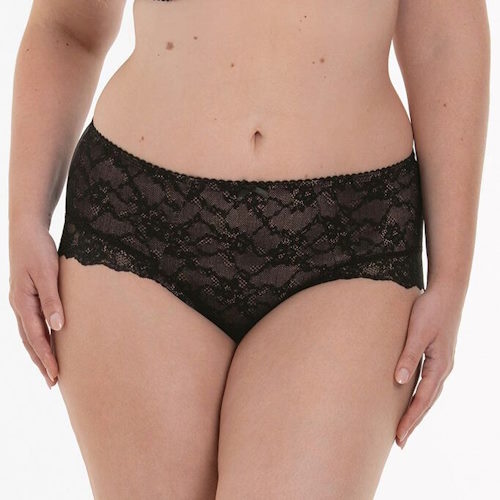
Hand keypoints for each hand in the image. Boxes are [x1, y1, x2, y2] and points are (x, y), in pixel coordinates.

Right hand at [8, 221, 64, 388]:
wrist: (27, 230)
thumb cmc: (39, 250)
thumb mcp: (48, 273)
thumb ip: (52, 300)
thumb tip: (58, 327)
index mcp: (23, 303)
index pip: (36, 338)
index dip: (46, 358)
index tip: (56, 376)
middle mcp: (19, 306)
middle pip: (29, 341)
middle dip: (41, 362)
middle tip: (53, 383)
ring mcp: (21, 301)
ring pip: (28, 334)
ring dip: (38, 353)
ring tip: (49, 370)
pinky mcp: (27, 296)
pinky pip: (31, 323)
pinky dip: (37, 338)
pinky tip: (46, 342)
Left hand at [393, 281, 464, 447]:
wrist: (446, 291)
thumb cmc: (430, 310)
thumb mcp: (417, 332)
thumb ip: (408, 356)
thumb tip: (399, 382)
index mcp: (439, 366)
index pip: (422, 400)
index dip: (410, 419)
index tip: (399, 437)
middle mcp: (442, 368)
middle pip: (427, 402)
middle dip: (413, 421)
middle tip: (399, 441)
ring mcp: (441, 362)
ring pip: (428, 393)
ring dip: (416, 410)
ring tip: (403, 425)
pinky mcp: (436, 355)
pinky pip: (427, 382)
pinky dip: (419, 394)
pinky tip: (409, 396)